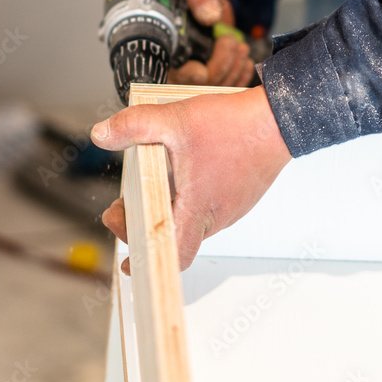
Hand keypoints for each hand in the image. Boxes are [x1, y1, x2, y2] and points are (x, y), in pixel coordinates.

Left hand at [91, 86, 291, 272]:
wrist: (279, 119)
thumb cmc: (234, 126)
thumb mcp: (174, 119)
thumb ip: (134, 126)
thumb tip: (102, 134)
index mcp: (198, 208)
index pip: (173, 255)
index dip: (146, 261)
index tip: (128, 262)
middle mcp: (217, 217)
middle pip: (176, 238)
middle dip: (143, 225)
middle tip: (122, 206)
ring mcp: (231, 209)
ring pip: (193, 223)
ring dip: (166, 211)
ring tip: (149, 184)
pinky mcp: (240, 198)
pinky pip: (209, 210)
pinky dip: (188, 202)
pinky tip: (180, 176)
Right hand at [167, 0, 253, 86]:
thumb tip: (211, 16)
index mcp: (161, 44)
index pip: (169, 72)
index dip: (186, 78)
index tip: (201, 70)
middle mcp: (174, 64)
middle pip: (197, 85)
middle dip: (220, 66)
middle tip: (231, 41)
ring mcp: (193, 72)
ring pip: (214, 88)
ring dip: (233, 70)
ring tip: (241, 48)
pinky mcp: (210, 72)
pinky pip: (226, 86)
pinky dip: (239, 77)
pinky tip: (245, 62)